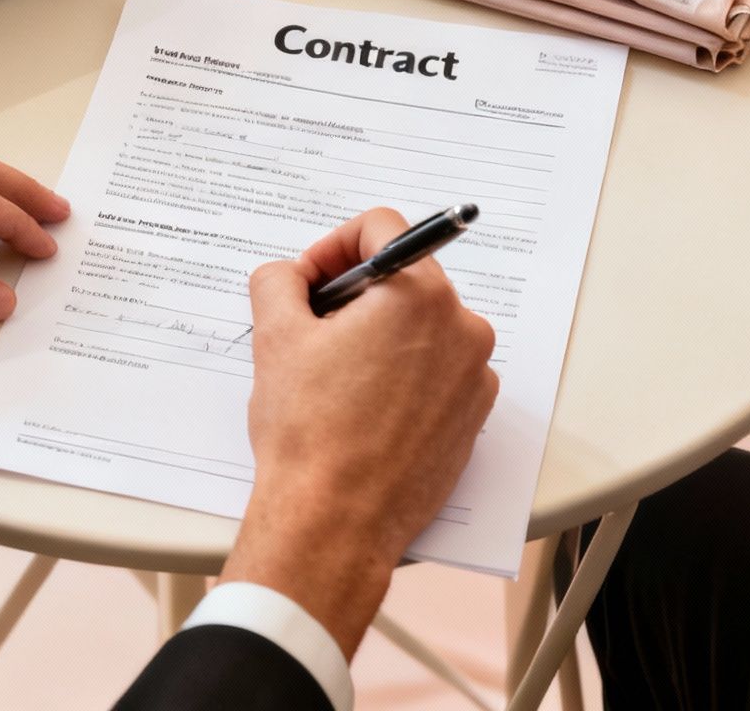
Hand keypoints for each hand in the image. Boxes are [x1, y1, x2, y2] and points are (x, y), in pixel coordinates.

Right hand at [221, 208, 497, 656]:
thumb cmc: (309, 434)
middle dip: (356, 295)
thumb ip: (278, 281)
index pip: (382, 227)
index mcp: (419, 295)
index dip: (333, 246)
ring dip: (380, 336)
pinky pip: (439, 371)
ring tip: (336, 379)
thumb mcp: (275, 338)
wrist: (335, 521)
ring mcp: (474, 375)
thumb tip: (290, 275)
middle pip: (405, 278)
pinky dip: (404, 375)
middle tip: (314, 332)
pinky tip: (365, 409)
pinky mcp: (473, 416)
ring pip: (422, 327)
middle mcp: (461, 328)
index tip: (310, 281)